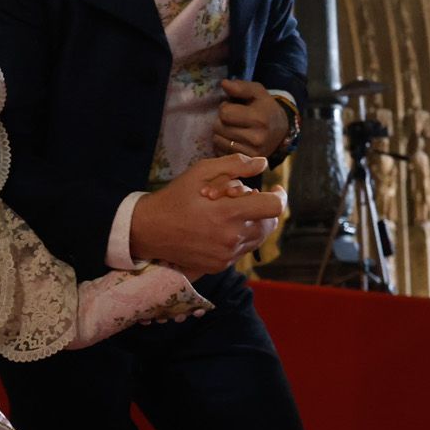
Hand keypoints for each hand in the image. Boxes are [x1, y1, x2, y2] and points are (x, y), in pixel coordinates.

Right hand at [130, 154, 286, 278]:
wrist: (150, 230)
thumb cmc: (176, 196)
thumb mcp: (201, 172)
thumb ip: (235, 165)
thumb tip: (262, 164)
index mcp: (228, 214)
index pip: (273, 208)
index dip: (280, 196)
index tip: (276, 188)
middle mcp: (231, 239)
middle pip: (270, 224)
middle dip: (267, 208)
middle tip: (254, 197)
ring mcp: (226, 256)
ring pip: (258, 238)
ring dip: (255, 222)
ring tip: (235, 210)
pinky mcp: (220, 265)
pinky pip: (243, 250)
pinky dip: (241, 236)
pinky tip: (224, 226)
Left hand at [216, 80, 289, 157]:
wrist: (280, 131)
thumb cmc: (265, 108)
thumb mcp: (257, 92)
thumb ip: (241, 87)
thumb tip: (224, 83)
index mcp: (259, 119)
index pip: (224, 113)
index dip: (226, 107)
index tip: (234, 107)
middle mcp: (256, 138)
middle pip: (219, 127)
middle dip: (222, 120)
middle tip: (233, 118)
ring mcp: (251, 153)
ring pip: (217, 140)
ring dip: (221, 133)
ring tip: (234, 128)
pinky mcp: (246, 161)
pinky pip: (220, 152)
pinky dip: (223, 144)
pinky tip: (234, 139)